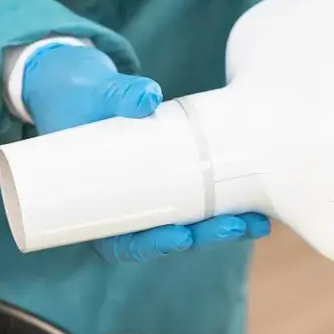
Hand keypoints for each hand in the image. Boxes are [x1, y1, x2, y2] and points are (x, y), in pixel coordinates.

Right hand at [20, 42, 272, 262]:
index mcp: (96, 207)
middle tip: (234, 226)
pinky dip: (226, 203)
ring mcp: (152, 195)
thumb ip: (116, 96)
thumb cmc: (76, 101)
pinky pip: (200, 199)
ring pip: (188, 224)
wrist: (77, 88)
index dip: (153, 245)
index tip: (179, 236)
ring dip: (223, 227)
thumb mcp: (89, 98)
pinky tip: (257, 206)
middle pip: (167, 236)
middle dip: (204, 236)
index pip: (124, 242)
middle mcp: (127, 208)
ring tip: (257, 222)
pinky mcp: (172, 176)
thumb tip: (147, 97)